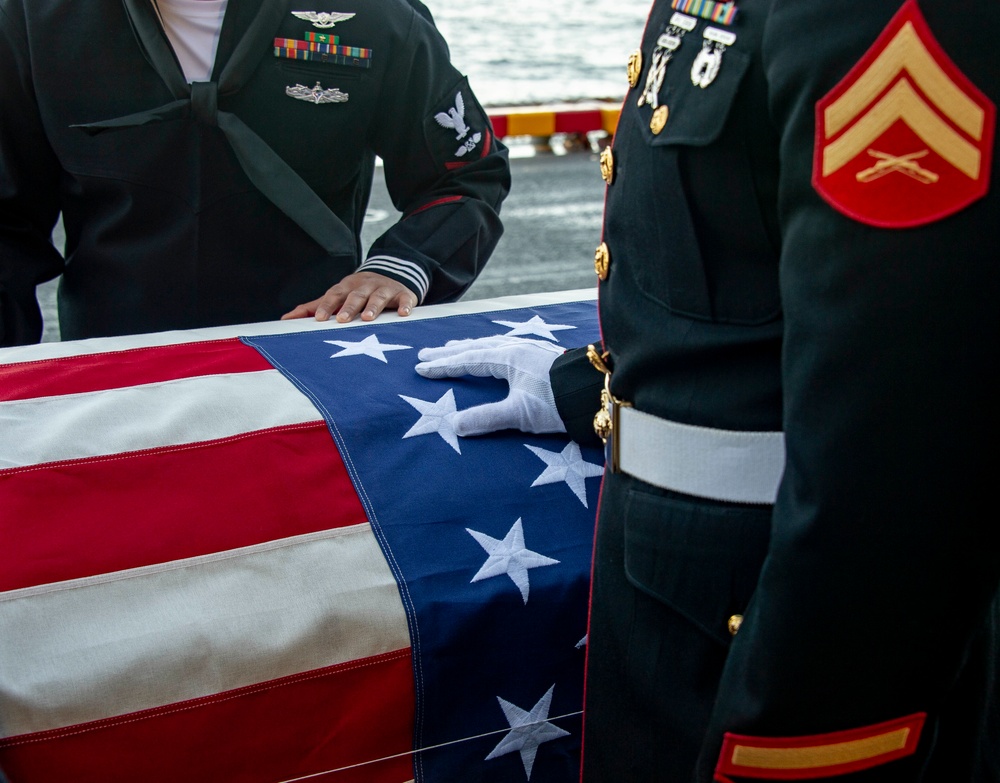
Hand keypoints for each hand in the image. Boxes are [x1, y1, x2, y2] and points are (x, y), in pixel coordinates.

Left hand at [281, 271, 417, 322]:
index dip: (326, 306)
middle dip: (349, 307)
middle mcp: (365, 286)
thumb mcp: (337, 296)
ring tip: (367, 319)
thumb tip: (286, 318)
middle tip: (341, 320)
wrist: (392, 275)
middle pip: (356, 295)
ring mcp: (385, 289)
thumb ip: (313, 307)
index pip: (334, 295)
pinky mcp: (403, 295)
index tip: (318, 318)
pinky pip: (405, 300)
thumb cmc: (358, 292)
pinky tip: (404, 314)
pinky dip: (405, 306)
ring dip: (373, 307)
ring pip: (378, 297)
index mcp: (347, 287)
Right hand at [415, 335, 566, 435]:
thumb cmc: (558, 402)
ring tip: (455, 349)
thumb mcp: (520, 414)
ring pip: (491, 345)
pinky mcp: (541, 355)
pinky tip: (495, 352)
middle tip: (426, 353)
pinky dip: (489, 349)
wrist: (595, 393)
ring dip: (469, 347)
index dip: (443, 365)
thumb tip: (454, 425)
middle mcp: (516, 347)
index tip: (421, 368)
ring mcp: (530, 349)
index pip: (467, 360)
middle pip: (475, 347)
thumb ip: (486, 418)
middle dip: (449, 352)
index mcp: (508, 358)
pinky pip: (505, 346)